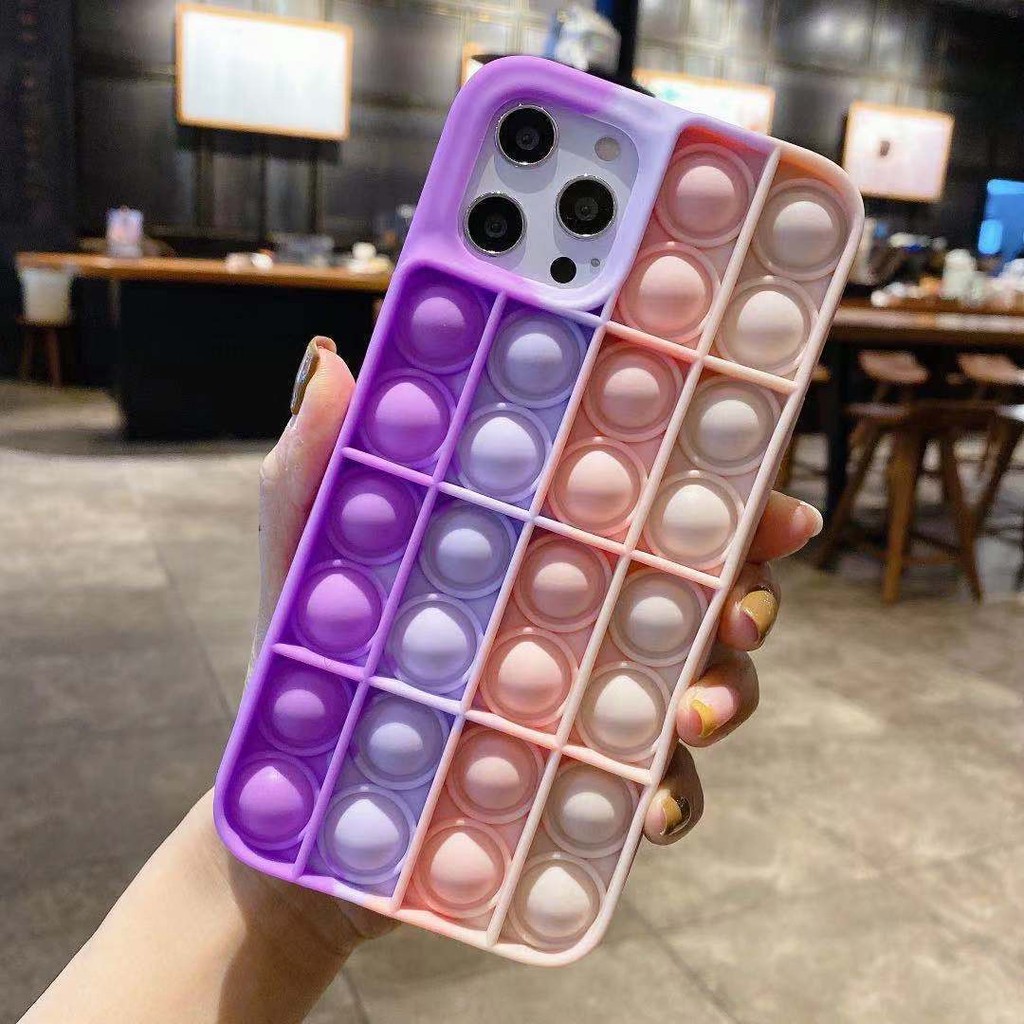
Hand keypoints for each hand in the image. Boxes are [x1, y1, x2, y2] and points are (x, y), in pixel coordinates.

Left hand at [263, 337, 821, 854]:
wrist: (293, 816)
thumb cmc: (299, 664)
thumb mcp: (301, 559)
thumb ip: (312, 467)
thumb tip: (332, 361)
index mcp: (534, 549)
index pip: (641, 506)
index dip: (717, 496)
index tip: (769, 502)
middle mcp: (575, 616)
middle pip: (698, 590)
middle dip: (748, 594)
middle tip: (741, 611)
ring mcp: (585, 700)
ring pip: (697, 684)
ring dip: (727, 693)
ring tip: (693, 716)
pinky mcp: (578, 782)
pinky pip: (654, 790)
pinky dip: (672, 798)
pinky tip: (651, 809)